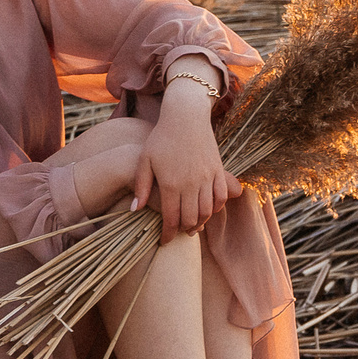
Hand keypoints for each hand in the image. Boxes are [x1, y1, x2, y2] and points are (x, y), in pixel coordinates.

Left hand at [133, 80, 243, 235]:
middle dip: (183, 230)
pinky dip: (215, 208)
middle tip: (177, 233)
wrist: (185, 117)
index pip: (171, 219)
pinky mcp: (218, 171)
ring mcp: (207, 177)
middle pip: (191, 218)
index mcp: (171, 183)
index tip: (164, 241)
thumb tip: (136, 210)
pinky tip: (207, 210)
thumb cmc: (161, 138)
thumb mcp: (144, 160)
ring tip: (191, 225)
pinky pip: (220, 197)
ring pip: (207, 211)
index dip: (168, 234)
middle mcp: (192, 184)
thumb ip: (141, 186)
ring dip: (199, 222)